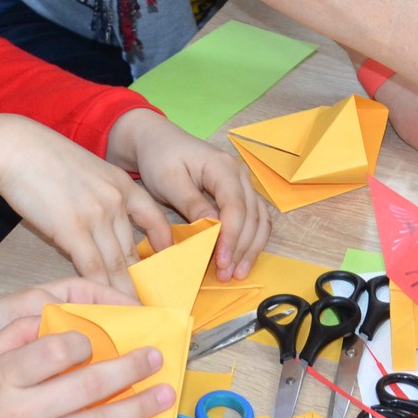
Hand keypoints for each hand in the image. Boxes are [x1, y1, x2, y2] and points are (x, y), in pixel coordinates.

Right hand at [0, 114, 174, 293]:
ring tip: (132, 317)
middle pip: (134, 251)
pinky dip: (98, 290)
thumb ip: (100, 196)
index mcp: (123, 185)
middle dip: (142, 282)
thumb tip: (100, 224)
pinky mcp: (72, 230)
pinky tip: (103, 305)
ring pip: (117, 264)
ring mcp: (97, 217)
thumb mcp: (86, 170)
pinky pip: (92, 267)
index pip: (155, 219)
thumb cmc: (43, 159)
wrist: (16, 148)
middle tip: (152, 305)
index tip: (169, 267)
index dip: (164, 246)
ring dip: (123, 294)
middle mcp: (116, 202)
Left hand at [105, 108, 271, 279]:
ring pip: (259, 220)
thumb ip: (192, 203)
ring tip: (237, 272)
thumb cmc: (160, 158)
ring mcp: (242, 184)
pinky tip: (242, 258)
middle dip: (242, 248)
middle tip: (228, 275)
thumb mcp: (169, 179)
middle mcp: (239, 175)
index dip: (232, 237)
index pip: (236, 207)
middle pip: (252, 216)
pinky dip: (251, 240)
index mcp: (223, 167)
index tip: (222, 261)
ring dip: (251, 248)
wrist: (158, 143)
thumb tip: (213, 228)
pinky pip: (254, 219)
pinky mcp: (237, 195)